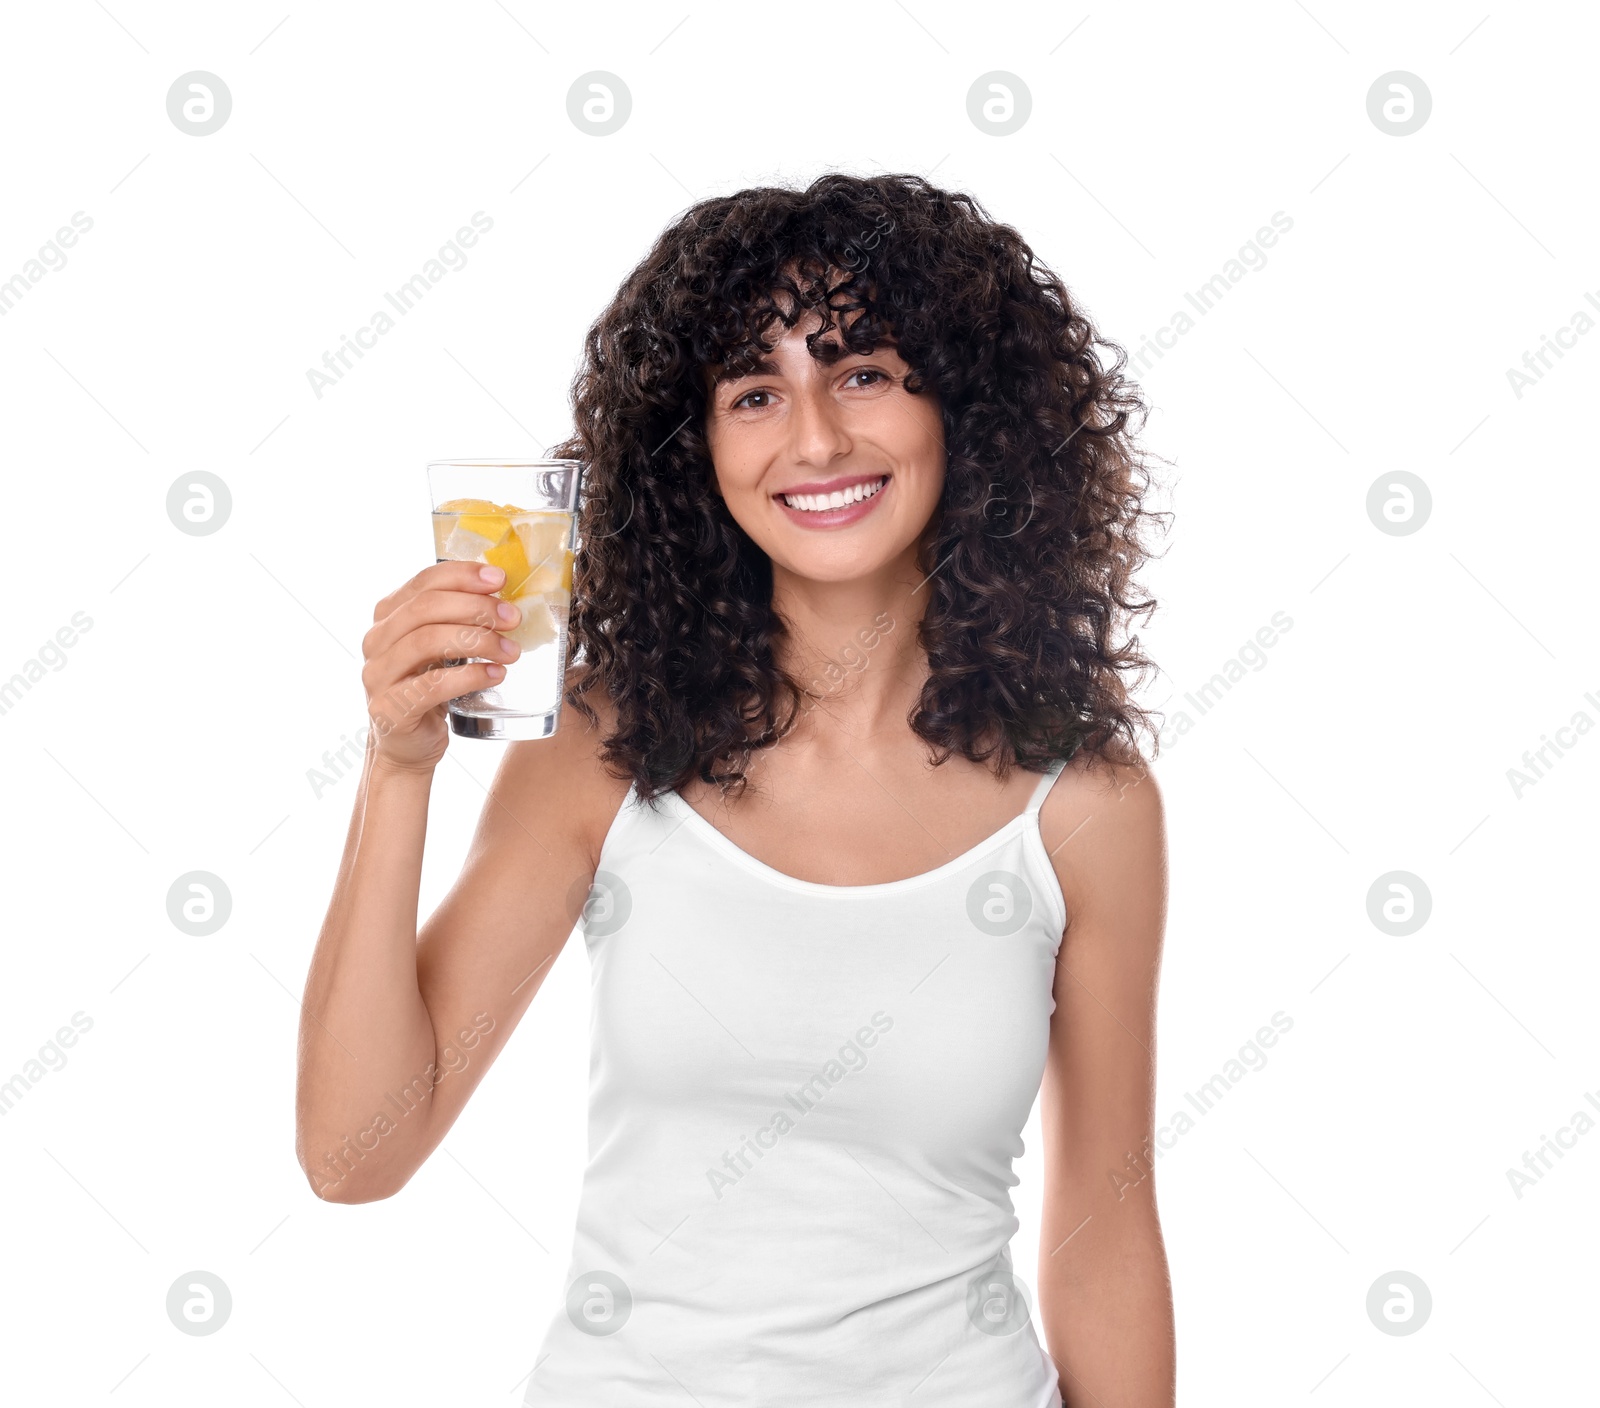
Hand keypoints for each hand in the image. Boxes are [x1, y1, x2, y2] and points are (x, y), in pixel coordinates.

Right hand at [360, 561, 521, 772]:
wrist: (406, 746)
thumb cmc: (429, 688)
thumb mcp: (440, 648)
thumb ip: (458, 621)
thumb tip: (504, 597)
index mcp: (388, 616)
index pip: (423, 582)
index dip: (462, 575)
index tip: (500, 579)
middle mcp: (376, 640)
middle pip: (426, 608)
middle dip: (476, 607)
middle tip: (513, 618)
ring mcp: (378, 674)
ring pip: (428, 641)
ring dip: (478, 641)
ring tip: (510, 652)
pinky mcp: (389, 708)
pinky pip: (433, 684)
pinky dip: (470, 676)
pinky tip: (495, 675)